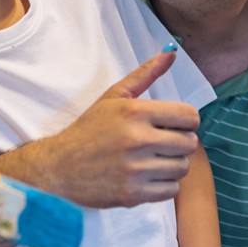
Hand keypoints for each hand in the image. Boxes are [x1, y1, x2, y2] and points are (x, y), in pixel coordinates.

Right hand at [36, 48, 200, 207]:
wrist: (57, 167)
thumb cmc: (89, 129)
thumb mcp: (114, 96)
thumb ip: (145, 74)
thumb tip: (171, 52)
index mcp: (135, 112)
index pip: (189, 116)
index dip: (187, 122)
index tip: (175, 126)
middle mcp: (138, 139)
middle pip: (190, 143)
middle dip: (180, 143)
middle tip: (163, 144)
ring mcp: (135, 169)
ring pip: (182, 167)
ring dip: (173, 165)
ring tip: (155, 161)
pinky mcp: (132, 194)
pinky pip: (172, 189)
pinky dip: (165, 185)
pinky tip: (149, 177)